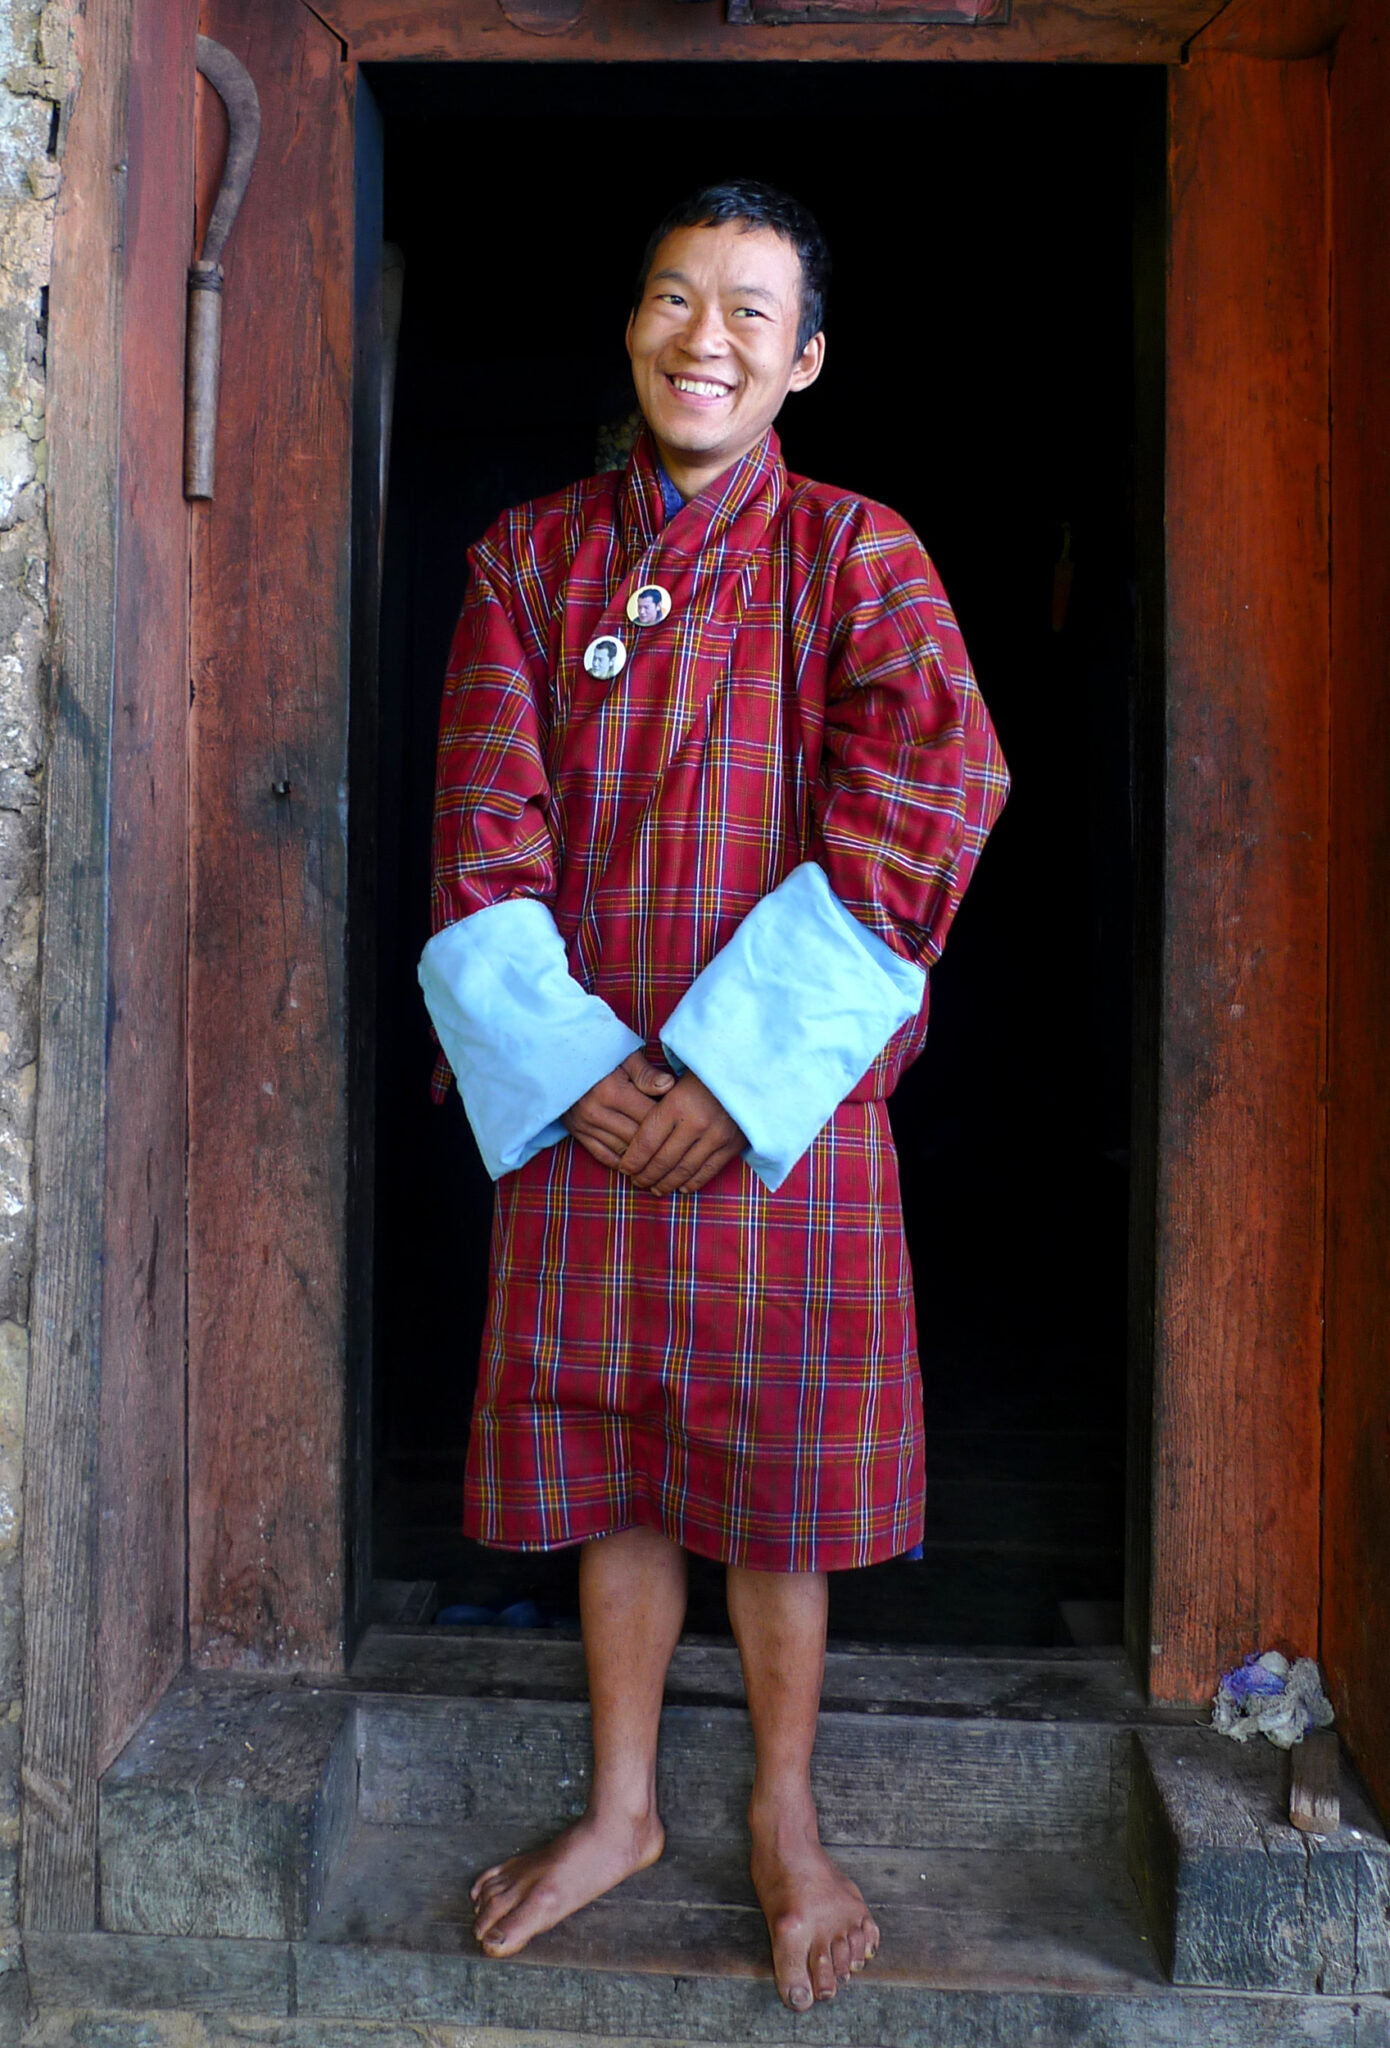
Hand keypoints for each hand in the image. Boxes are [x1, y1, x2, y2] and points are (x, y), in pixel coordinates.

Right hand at [562, 1050, 672, 1170]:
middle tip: (679, 1144)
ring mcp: (586, 1126)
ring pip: (624, 1151)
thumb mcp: (623, 1057)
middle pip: (639, 1138)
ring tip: (664, 1159)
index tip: (684, 1122)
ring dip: (644, 1158)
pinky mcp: (578, 1134)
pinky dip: (623, 1163)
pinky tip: (639, 1165)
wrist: (558, 1061)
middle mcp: (598, 1112)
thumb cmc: (599, 1056)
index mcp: (612, 1092)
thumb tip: (670, 1086)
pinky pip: (604, 1157)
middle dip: (661, 1142)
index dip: (670, 1121)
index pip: (650, 1116)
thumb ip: (646, 1073)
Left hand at [615, 1071, 746, 1195]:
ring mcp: (716, 1136)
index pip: (646, 1142)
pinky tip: (682, 1188)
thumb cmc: (706, 1071)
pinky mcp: (733, 1145)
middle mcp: (696, 1122)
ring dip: (666, 1184)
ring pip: (684, 1170)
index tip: (624, 1169)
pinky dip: (693, 1183)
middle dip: (646, 1176)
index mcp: (677, 1103)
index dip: (632, 1160)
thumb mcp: (676, 1078)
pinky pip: (708, 1171)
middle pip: (662, 1160)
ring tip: (655, 1189)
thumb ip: (656, 1103)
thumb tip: (634, 1131)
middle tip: (637, 1182)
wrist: (748, 1071)